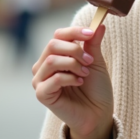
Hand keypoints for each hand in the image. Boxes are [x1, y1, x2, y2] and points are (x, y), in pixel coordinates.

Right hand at [32, 24, 113, 138]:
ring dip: (73, 64)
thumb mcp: (95, 62)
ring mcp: (40, 80)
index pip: (58, 35)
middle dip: (75, 50)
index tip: (91, 34)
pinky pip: (53, 79)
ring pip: (52, 60)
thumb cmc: (95, 89)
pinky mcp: (41, 94)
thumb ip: (93, 43)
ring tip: (85, 74)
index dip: (74, 32)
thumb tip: (99, 24)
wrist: (98, 114)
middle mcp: (43, 65)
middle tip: (89, 61)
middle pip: (52, 45)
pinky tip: (79, 83)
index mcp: (55, 55)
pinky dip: (69, 78)